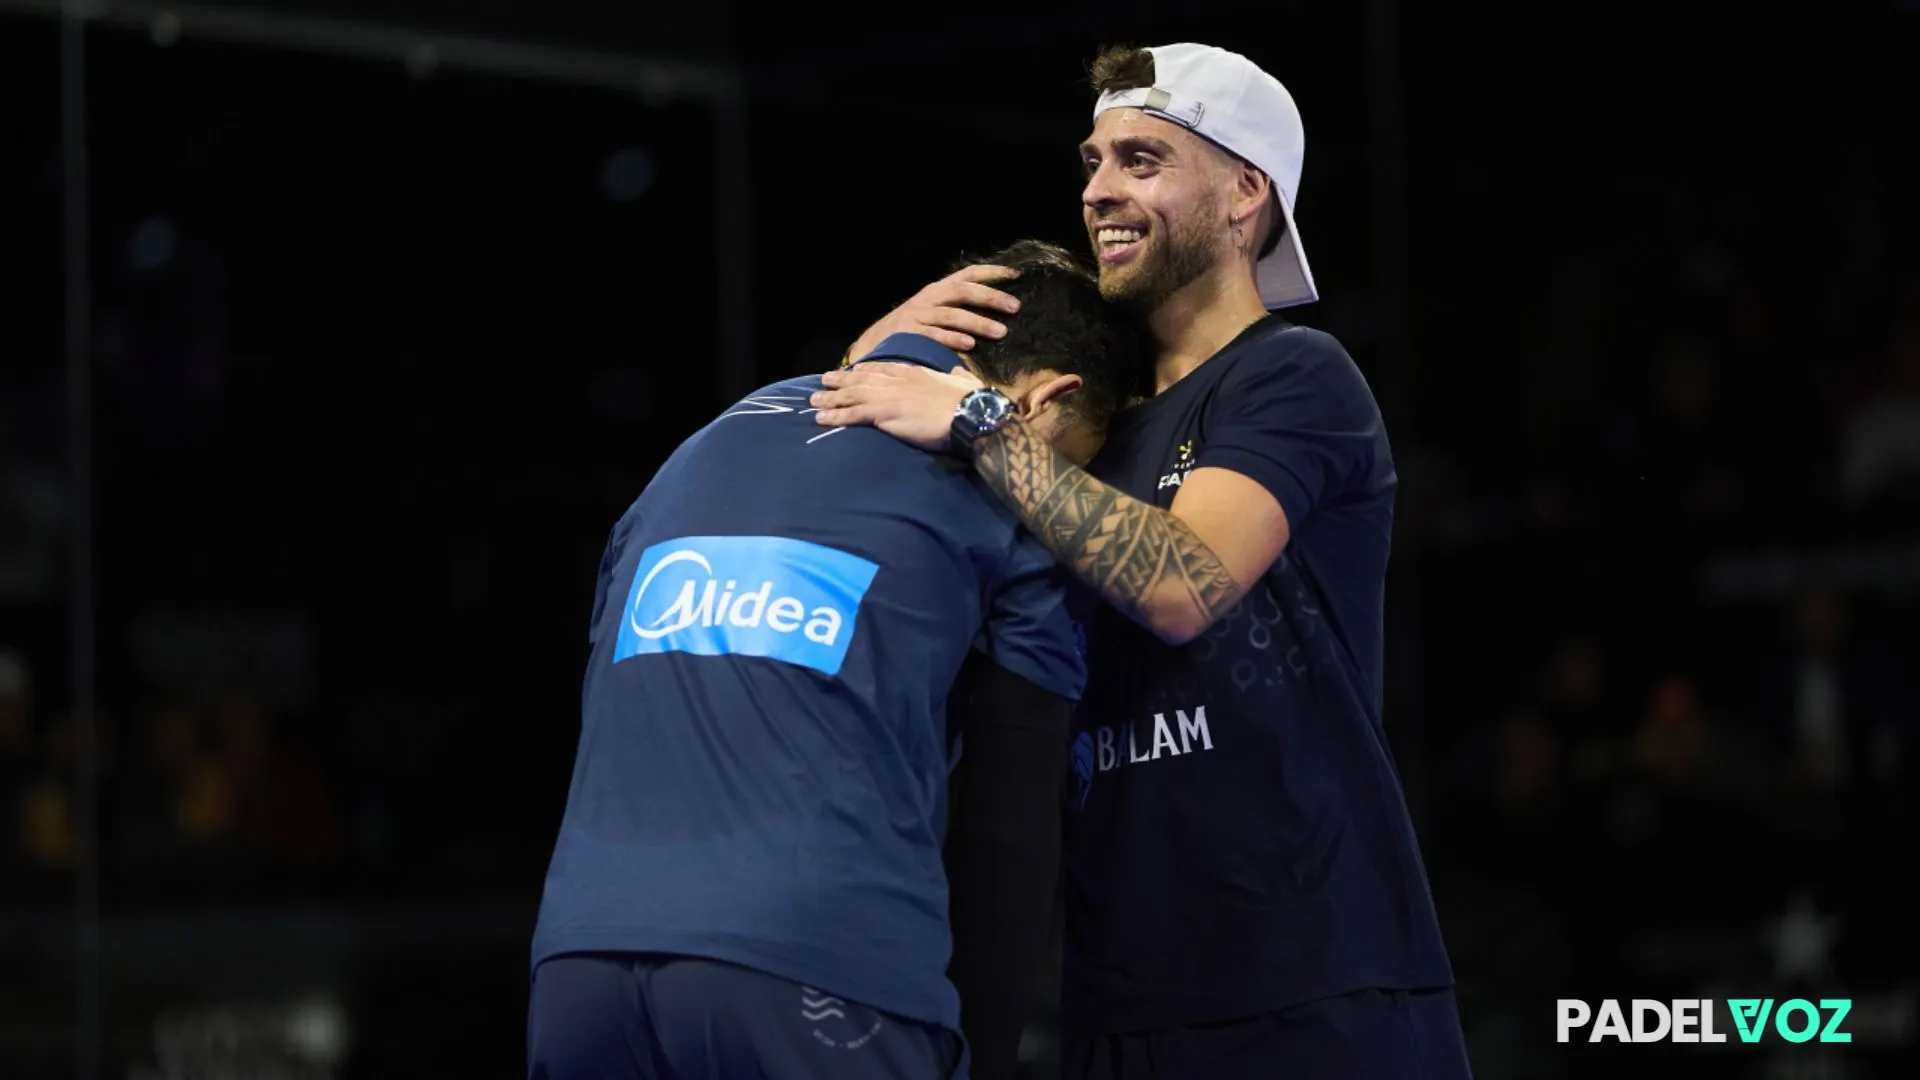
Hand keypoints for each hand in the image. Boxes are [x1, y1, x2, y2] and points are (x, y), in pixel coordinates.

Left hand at [811, 363, 983, 451]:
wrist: (970, 414)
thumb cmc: (972, 401)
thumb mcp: (965, 382)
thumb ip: (958, 377)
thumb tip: (959, 373)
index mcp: (916, 373)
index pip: (885, 369)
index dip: (867, 371)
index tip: (854, 371)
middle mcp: (898, 381)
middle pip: (862, 379)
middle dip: (841, 381)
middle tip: (824, 380)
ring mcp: (889, 396)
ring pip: (852, 395)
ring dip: (831, 398)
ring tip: (813, 400)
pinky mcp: (884, 413)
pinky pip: (853, 415)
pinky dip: (835, 416)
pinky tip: (821, 418)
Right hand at [846, 264, 1021, 358]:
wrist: (873, 347)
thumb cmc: (912, 332)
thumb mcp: (933, 312)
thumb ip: (958, 308)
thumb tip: (997, 313)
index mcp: (938, 289)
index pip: (968, 274)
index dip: (992, 272)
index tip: (1016, 275)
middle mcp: (929, 298)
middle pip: (963, 291)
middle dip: (991, 298)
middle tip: (1015, 307)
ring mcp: (918, 315)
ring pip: (952, 314)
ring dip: (978, 323)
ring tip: (1000, 332)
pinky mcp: (910, 333)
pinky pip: (935, 336)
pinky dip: (953, 339)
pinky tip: (970, 345)